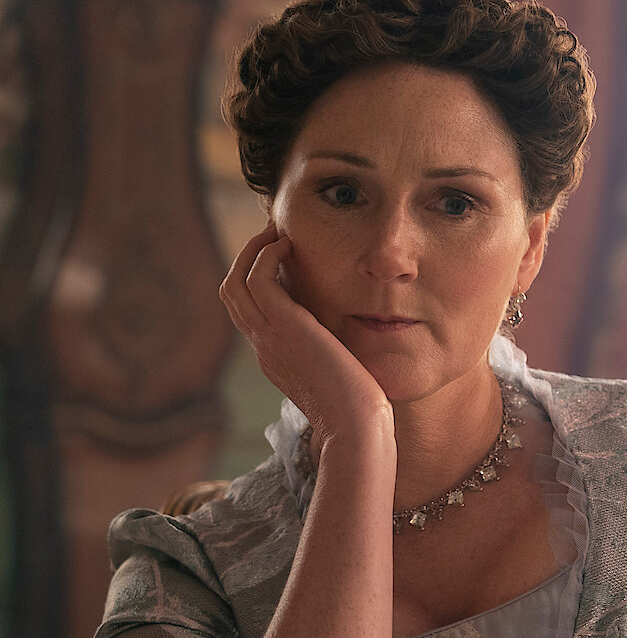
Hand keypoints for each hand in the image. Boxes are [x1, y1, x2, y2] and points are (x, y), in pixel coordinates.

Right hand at [220, 223, 393, 446]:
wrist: (354, 429)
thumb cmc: (359, 411)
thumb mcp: (340, 375)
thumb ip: (335, 354)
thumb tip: (349, 337)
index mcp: (275, 358)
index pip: (251, 311)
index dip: (259, 279)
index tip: (282, 256)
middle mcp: (264, 347)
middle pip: (232, 293)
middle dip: (248, 258)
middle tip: (272, 234)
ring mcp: (268, 338)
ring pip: (236, 283)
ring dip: (254, 250)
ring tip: (277, 232)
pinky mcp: (284, 328)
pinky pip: (259, 280)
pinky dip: (267, 256)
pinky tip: (290, 246)